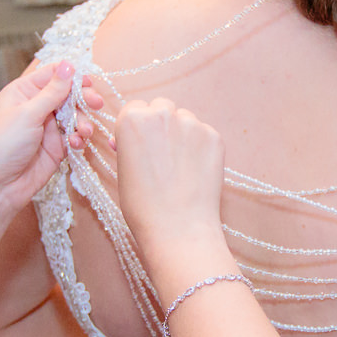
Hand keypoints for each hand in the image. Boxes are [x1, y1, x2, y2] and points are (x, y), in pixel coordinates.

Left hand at [0, 59, 100, 213]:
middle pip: (68, 94)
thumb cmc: (1, 145)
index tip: (89, 82)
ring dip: (83, 121)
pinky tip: (76, 144)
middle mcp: (36, 107)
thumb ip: (53, 91)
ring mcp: (47, 128)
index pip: (53, 74)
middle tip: (96, 103)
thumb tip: (69, 65)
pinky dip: (79, 139)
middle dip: (83, 98)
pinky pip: (75, 137)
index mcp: (24, 92)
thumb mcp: (28, 114)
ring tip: (84, 131)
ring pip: (75, 116)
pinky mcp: (56, 148)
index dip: (73, 75)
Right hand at [114, 98, 226, 277]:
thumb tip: (135, 136)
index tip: (140, 143)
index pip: (134, 108)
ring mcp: (192, 124)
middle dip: (160, 124)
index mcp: (132, 119)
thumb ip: (129, 145)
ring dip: (181, 134)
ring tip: (179, 166)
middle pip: (161, 107)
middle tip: (161, 153)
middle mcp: (162, 114)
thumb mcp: (122, 170)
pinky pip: (204, 134)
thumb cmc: (143, 206)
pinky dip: (200, 148)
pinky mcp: (214, 137)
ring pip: (185, 119)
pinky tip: (195, 172)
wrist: (178, 228)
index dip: (137, 127)